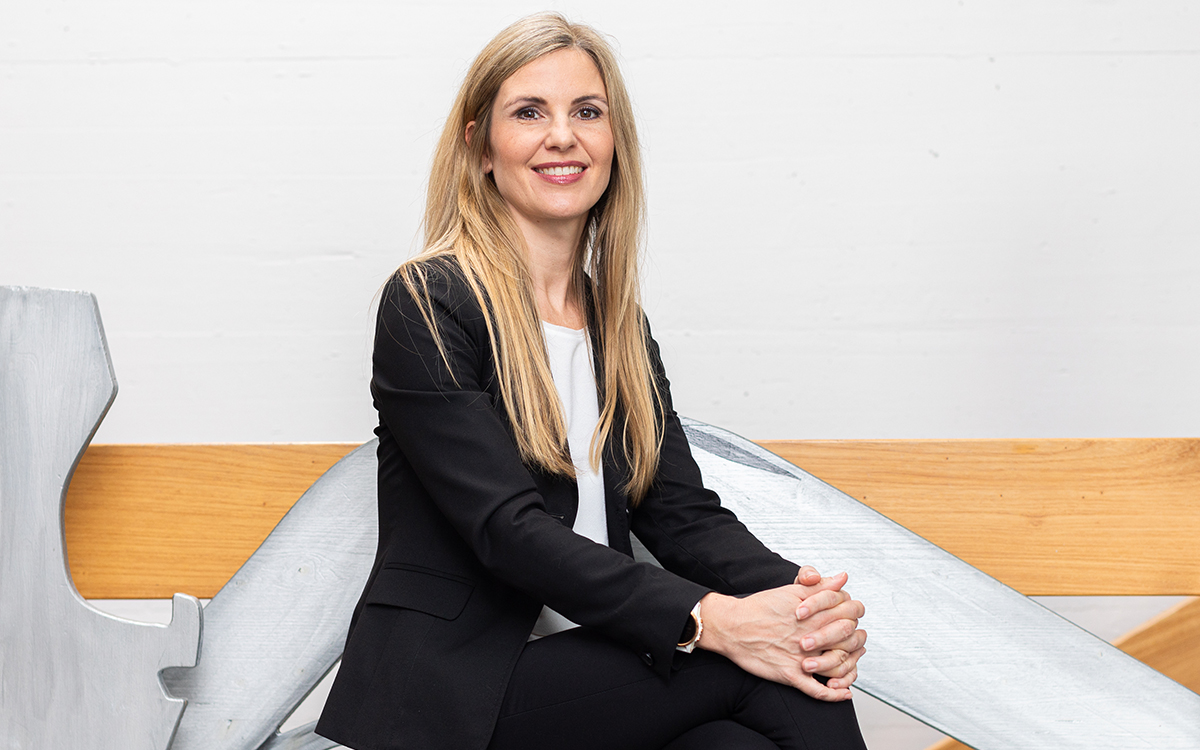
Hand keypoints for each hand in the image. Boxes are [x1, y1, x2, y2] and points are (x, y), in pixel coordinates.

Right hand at [697, 581, 863, 701]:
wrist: (731, 626)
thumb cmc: (758, 608)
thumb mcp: (791, 591)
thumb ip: (820, 586)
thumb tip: (842, 578)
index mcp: (812, 614)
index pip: (848, 616)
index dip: (855, 618)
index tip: (852, 620)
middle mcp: (809, 636)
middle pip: (847, 640)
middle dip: (855, 641)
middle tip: (855, 641)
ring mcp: (800, 657)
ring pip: (837, 666)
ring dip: (849, 668)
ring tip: (851, 665)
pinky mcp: (789, 675)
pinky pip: (817, 690)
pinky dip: (834, 695)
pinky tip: (843, 692)